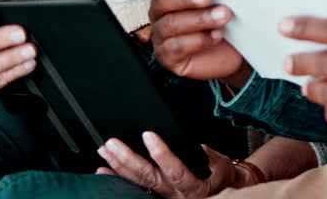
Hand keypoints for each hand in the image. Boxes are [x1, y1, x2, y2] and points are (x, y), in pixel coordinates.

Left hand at [96, 132, 255, 198]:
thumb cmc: (219, 175)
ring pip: (137, 184)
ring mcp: (163, 197)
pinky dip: (118, 179)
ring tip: (105, 153)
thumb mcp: (219, 162)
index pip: (175, 171)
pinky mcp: (155, 196)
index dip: (161, 154)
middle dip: (128, 159)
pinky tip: (105, 171)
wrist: (220, 190)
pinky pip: (134, 189)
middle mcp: (175, 195)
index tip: (148, 135)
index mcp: (193, 186)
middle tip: (112, 144)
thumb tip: (191, 143)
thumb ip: (205, 154)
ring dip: (118, 167)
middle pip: (148, 178)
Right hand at [140, 0, 247, 83]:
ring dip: (200, 18)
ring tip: (223, 16)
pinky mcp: (168, 56)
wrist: (234, 51)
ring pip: (171, 23)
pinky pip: (176, 47)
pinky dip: (199, 40)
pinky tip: (216, 35)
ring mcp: (162, 34)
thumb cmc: (227, 18)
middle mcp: (161, 10)